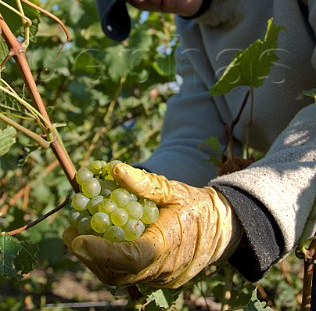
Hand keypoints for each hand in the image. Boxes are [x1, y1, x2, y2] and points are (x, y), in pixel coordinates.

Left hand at [63, 163, 242, 287]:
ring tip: (80, 236)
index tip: (76, 239)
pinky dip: (112, 263)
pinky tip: (103, 243)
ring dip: (97, 261)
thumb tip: (114, 169)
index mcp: (168, 245)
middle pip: (118, 273)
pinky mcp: (161, 281)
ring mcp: (163, 279)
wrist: (223, 229)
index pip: (130, 257)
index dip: (101, 251)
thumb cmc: (197, 206)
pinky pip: (130, 277)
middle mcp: (164, 269)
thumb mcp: (173, 189)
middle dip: (90, 256)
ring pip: (121, 278)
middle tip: (70, 233)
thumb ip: (144, 183)